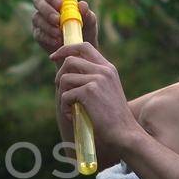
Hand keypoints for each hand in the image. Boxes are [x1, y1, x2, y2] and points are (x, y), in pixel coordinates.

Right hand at [30, 0, 99, 53]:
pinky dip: (47, 37)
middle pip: (38, 0)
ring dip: (47, 26)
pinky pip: (38, 33)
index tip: (59, 4)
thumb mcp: (90, 21)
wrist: (80, 49)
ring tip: (60, 34)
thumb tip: (81, 4)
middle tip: (57, 20)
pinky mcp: (38, 33)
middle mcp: (46, 5)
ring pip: (37, 18)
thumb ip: (87, 12)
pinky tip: (56, 41)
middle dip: (47, 10)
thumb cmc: (85, 30)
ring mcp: (40, 19)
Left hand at [53, 40, 143, 158]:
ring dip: (62, 95)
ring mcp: (97, 79)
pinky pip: (65, 95)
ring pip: (65, 79)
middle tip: (59, 89)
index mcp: (108, 68)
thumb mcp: (105, 91)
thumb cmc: (112, 116)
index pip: (84, 46)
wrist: (124, 132)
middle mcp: (103, 70)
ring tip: (70, 108)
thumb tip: (65, 70)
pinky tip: (72, 115)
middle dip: (59, 75)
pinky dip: (65, 107)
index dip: (66, 49)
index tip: (54, 57)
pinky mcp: (89, 91)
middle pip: (70, 60)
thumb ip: (91, 78)